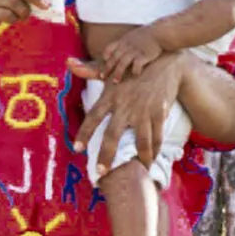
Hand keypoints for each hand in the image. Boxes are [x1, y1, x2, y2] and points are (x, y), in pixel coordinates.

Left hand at [71, 53, 184, 172]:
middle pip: (113, 134)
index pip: (93, 117)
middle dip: (106, 155)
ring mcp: (144, 110)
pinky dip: (154, 150)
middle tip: (101, 172)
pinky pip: (156, 136)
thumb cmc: (133, 70)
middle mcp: (125, 105)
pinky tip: (150, 160)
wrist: (166, 63)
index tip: (77, 148)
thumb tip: (68, 63)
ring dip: (140, 158)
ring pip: (141, 140)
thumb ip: (88, 71)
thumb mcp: (110, 70)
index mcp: (110, 96)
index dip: (84, 133)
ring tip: (137, 171)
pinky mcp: (159, 113)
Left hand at [99, 25, 166, 81]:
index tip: (104, 62)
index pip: (109, 48)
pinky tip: (135, 75)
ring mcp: (135, 51)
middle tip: (103, 77)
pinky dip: (135, 71)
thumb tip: (119, 51)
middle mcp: (127, 46)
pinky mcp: (144, 55)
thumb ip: (125, 43)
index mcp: (123, 40)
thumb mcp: (133, 35)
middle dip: (107, 68)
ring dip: (118, 73)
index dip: (105, 56)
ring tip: (115, 82)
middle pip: (114, 58)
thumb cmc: (147, 35)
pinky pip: (136, 65)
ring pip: (122, 64)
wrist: (160, 32)